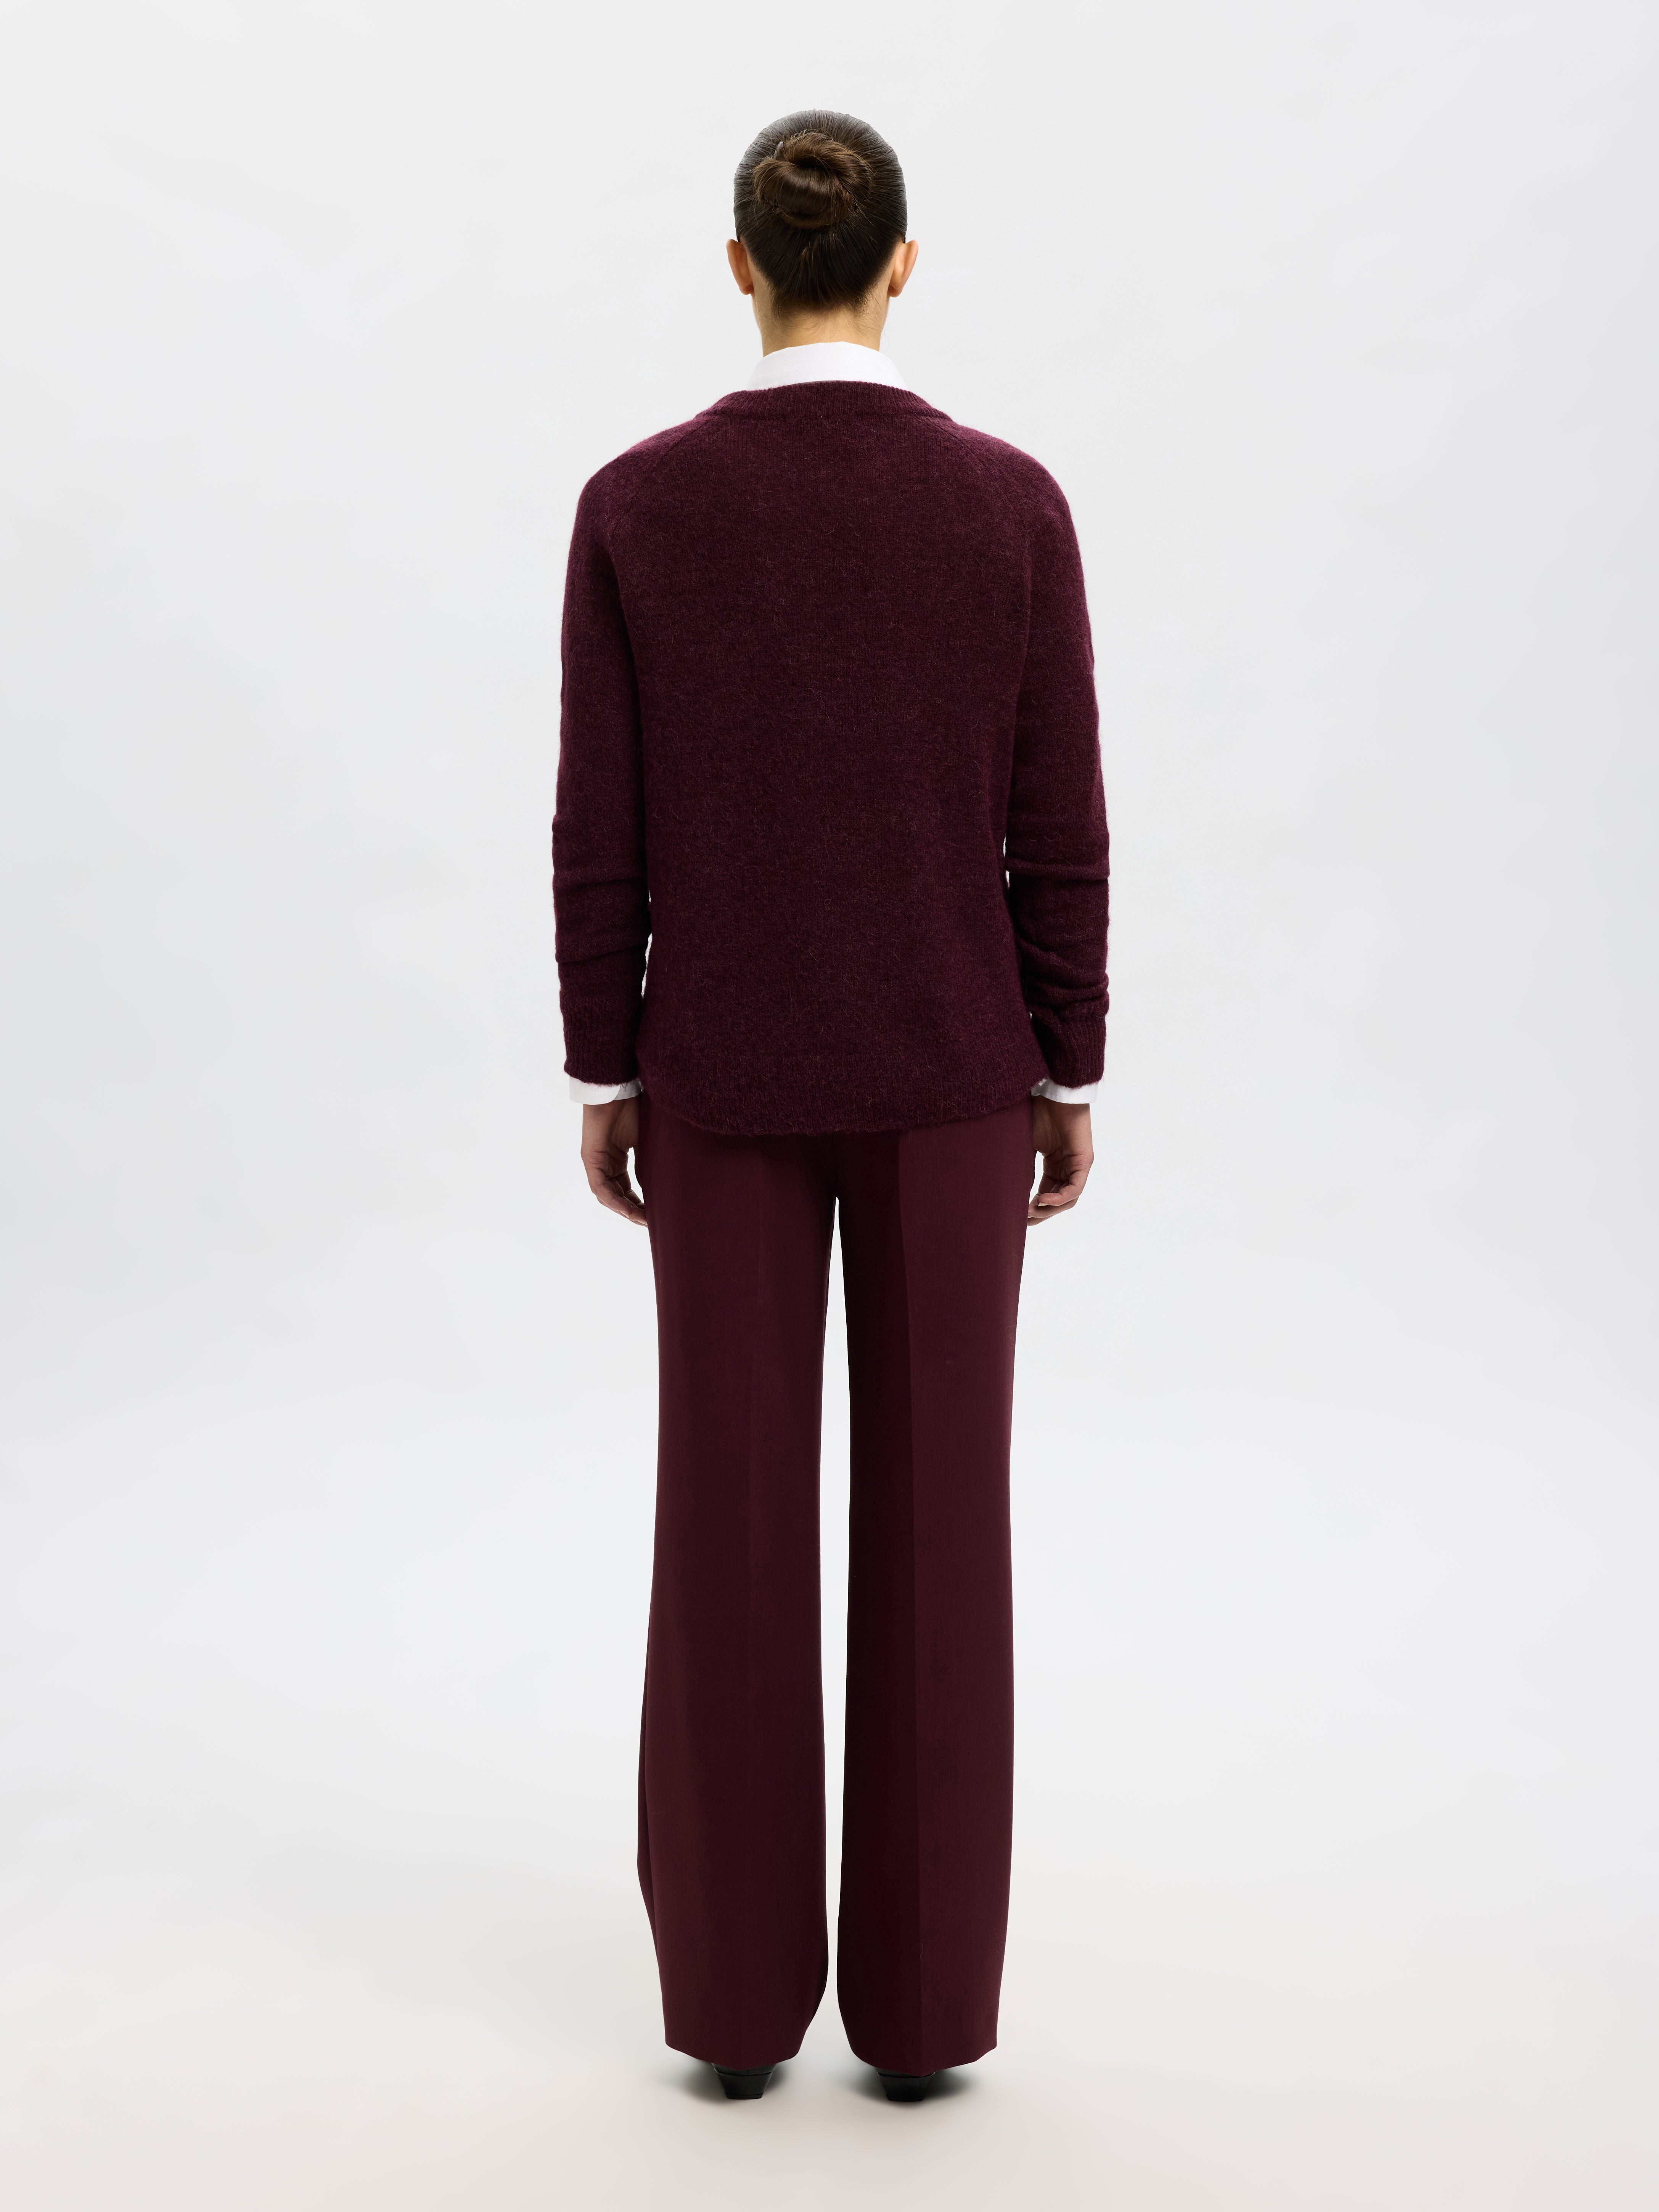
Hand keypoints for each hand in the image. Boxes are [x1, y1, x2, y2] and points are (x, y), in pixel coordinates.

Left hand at [581, 1098, 644, 1224]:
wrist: (618, 1087)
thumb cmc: (634, 1106)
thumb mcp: (646, 1139)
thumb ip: (650, 1159)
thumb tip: (664, 1180)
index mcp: (616, 1158)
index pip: (625, 1188)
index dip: (639, 1203)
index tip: (655, 1213)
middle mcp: (603, 1162)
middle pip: (616, 1195)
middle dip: (633, 1211)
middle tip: (650, 1223)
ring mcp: (595, 1161)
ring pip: (607, 1195)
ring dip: (624, 1210)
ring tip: (642, 1220)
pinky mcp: (590, 1158)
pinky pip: (600, 1187)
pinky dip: (614, 1200)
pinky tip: (628, 1210)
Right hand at [1028, 1098, 1091, 1225]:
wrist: (1054, 1093)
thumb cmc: (1038, 1112)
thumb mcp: (1026, 1145)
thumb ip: (1022, 1166)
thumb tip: (1007, 1187)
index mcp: (1055, 1165)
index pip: (1048, 1193)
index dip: (1035, 1207)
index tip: (1019, 1216)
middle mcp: (1068, 1168)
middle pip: (1059, 1200)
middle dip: (1041, 1213)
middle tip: (1024, 1221)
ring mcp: (1078, 1165)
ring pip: (1068, 1199)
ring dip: (1050, 1209)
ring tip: (1031, 1212)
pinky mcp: (1084, 1161)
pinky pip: (1075, 1188)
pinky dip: (1060, 1198)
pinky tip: (1043, 1200)